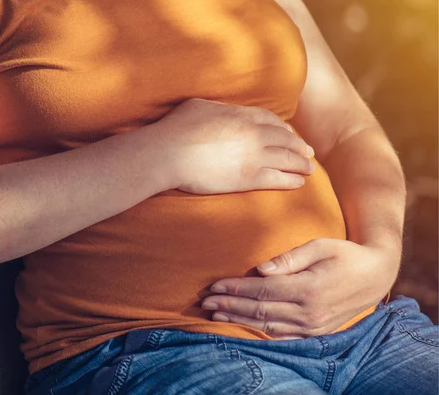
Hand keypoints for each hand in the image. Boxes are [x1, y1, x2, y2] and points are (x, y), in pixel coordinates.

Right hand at [149, 98, 315, 194]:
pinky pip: (278, 179)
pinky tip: (299, 183)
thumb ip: (217, 107)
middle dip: (299, 146)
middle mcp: (253, 133)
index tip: (290, 133)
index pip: (271, 120)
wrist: (169, 153)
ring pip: (287, 159)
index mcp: (241, 114)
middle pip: (285, 139)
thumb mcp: (199, 106)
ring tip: (310, 169)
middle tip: (308, 152)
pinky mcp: (249, 178)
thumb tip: (221, 109)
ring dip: (301, 164)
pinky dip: (292, 180)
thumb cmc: (176, 129)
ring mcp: (253, 155)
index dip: (283, 128)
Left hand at [201, 238, 399, 337]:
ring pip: (267, 326)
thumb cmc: (345, 254)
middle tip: (206, 302)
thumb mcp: (321, 246)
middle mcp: (309, 312)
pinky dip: (259, 333)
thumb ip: (290, 258)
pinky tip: (242, 328)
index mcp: (309, 289)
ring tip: (216, 314)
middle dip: (230, 305)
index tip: (214, 286)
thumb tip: (260, 269)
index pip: (262, 291)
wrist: (376, 275)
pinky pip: (282, 336)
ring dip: (239, 320)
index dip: (235, 288)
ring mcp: (313, 326)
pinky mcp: (316, 333)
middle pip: (259, 311)